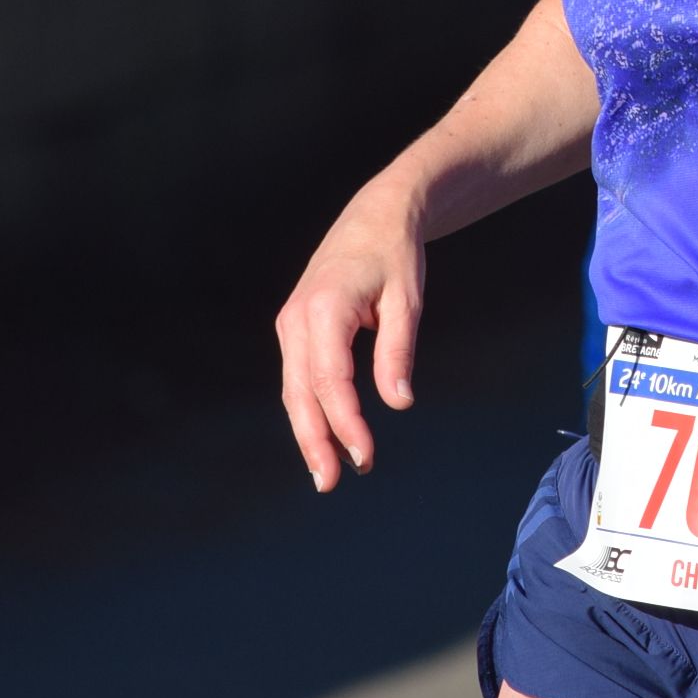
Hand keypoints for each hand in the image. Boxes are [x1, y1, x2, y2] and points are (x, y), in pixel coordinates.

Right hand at [275, 181, 425, 491]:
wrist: (376, 215)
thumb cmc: (395, 254)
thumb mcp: (406, 301)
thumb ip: (398, 352)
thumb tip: (399, 403)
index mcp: (324, 308)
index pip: (330, 380)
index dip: (345, 423)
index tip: (364, 456)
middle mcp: (297, 317)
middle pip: (300, 392)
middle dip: (316, 440)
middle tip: (333, 482)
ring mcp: (291, 323)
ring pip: (293, 389)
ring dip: (309, 432)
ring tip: (327, 472)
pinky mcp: (295, 328)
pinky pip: (298, 377)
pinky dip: (309, 409)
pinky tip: (324, 437)